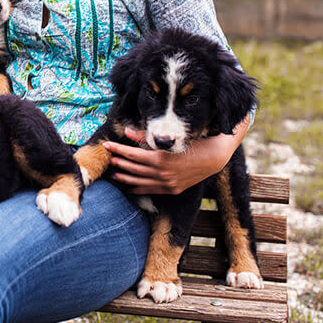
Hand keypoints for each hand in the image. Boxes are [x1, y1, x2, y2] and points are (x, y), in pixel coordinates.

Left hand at [103, 118, 248, 194]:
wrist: (215, 158)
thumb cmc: (193, 144)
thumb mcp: (170, 139)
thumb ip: (146, 137)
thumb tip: (127, 131)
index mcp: (160, 158)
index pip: (132, 154)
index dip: (118, 149)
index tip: (107, 145)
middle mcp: (162, 173)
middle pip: (134, 168)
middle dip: (120, 162)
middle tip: (108, 159)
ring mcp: (167, 183)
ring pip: (140, 181)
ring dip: (126, 177)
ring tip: (115, 173)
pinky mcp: (173, 189)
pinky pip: (151, 190)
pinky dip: (139, 188)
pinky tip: (131, 187)